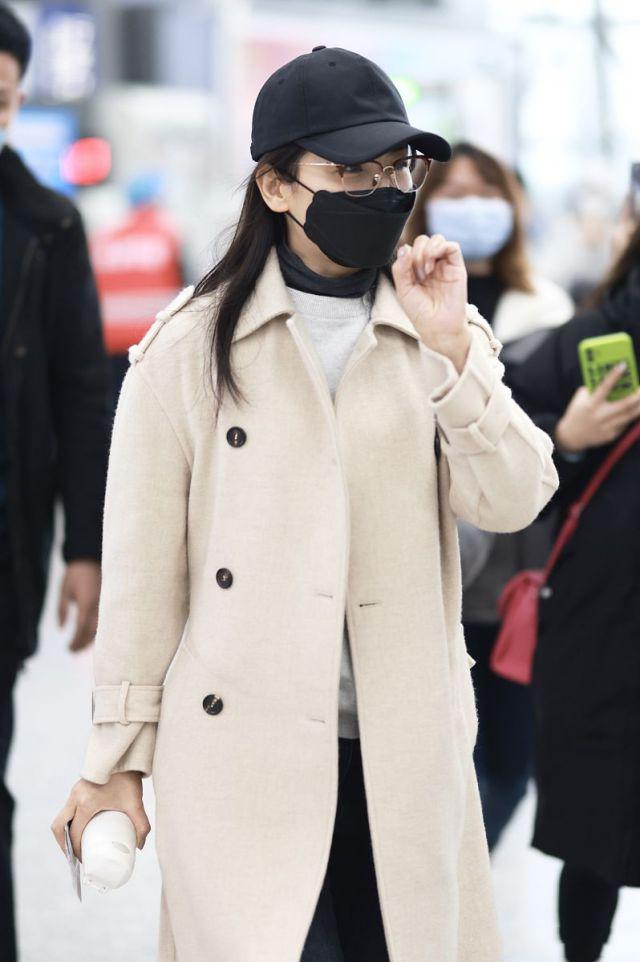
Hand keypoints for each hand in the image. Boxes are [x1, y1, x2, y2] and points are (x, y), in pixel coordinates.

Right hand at [51, 771, 150, 861]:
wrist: (125, 756)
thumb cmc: (129, 779)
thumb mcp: (136, 803)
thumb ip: (142, 825)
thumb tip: (140, 846)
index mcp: (86, 802)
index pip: (74, 832)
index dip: (75, 849)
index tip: (84, 859)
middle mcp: (76, 796)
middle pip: (59, 826)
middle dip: (63, 844)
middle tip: (74, 855)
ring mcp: (74, 790)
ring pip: (61, 816)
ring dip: (64, 832)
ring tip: (75, 844)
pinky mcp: (77, 787)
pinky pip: (66, 808)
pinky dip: (68, 821)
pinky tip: (77, 826)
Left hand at [58, 560, 100, 651]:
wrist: (91, 557)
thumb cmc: (75, 574)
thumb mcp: (64, 590)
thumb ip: (62, 610)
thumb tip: (62, 629)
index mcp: (87, 602)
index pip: (82, 628)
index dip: (76, 641)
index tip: (68, 649)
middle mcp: (99, 605)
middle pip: (94, 631)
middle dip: (83, 643)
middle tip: (73, 652)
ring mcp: (107, 603)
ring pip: (102, 627)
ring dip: (92, 639)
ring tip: (81, 646)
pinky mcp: (110, 601)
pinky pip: (106, 620)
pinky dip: (99, 630)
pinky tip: (92, 635)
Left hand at [392, 234, 470, 372]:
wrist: (437, 327)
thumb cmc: (420, 312)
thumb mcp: (403, 289)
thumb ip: (400, 268)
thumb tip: (404, 248)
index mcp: (416, 270)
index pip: (411, 248)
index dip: (406, 255)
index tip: (407, 273)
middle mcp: (431, 265)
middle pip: (423, 241)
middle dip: (416, 253)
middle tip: (418, 274)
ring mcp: (444, 265)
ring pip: (437, 239)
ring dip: (427, 250)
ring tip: (426, 270)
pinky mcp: (457, 267)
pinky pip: (452, 246)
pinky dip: (440, 248)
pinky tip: (432, 263)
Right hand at [555, 363, 639, 452]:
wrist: (571, 437)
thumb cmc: (576, 413)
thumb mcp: (579, 399)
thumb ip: (592, 389)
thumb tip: (610, 380)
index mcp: (591, 404)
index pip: (604, 387)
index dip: (614, 375)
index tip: (624, 365)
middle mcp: (600, 416)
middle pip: (625, 404)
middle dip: (637, 395)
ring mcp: (607, 427)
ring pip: (630, 415)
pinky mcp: (612, 435)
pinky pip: (625, 423)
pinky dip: (631, 415)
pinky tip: (635, 410)